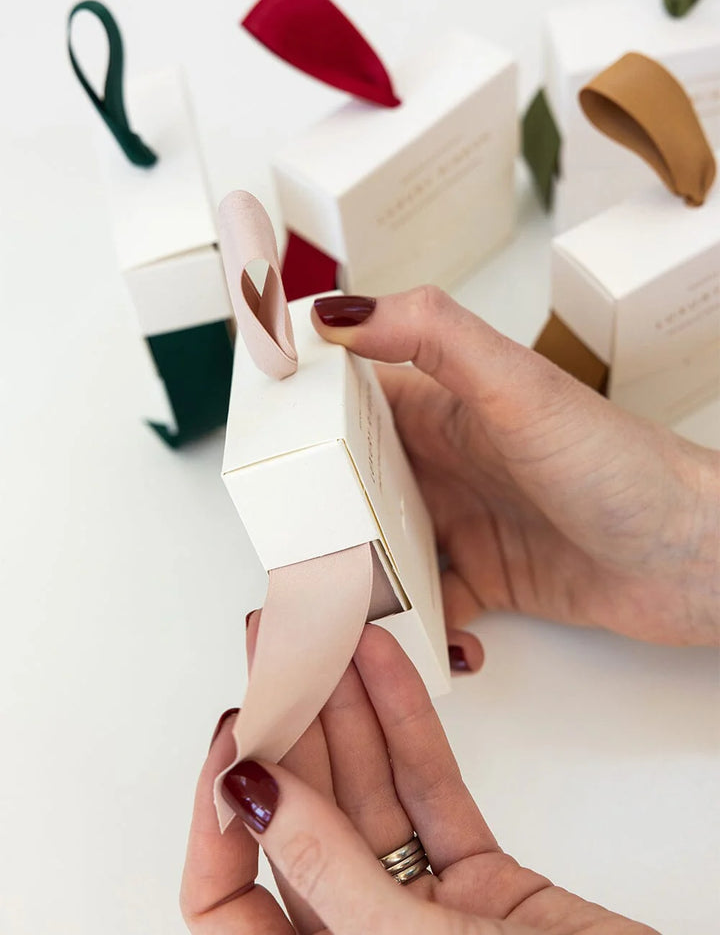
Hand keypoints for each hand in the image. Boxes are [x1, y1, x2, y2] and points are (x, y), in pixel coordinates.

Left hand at [181, 625, 658, 933]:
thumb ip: (330, 875)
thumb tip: (254, 800)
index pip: (226, 904)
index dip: (216, 818)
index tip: (234, 740)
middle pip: (302, 824)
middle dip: (286, 731)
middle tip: (275, 655)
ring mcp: (422, 910)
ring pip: (367, 794)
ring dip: (348, 711)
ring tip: (327, 641)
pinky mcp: (481, 879)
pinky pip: (431, 790)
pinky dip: (410, 726)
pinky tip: (387, 671)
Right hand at [311, 289, 719, 651]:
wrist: (694, 556)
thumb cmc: (615, 464)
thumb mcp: (516, 387)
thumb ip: (429, 335)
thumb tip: (331, 310)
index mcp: (444, 405)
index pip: (352, 398)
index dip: (303, 414)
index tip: (258, 444)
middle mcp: (446, 462)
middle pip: (356, 482)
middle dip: (319, 513)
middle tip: (288, 548)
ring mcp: (464, 522)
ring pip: (382, 548)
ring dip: (361, 576)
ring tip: (335, 608)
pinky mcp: (487, 578)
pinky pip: (428, 603)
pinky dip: (416, 625)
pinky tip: (421, 640)